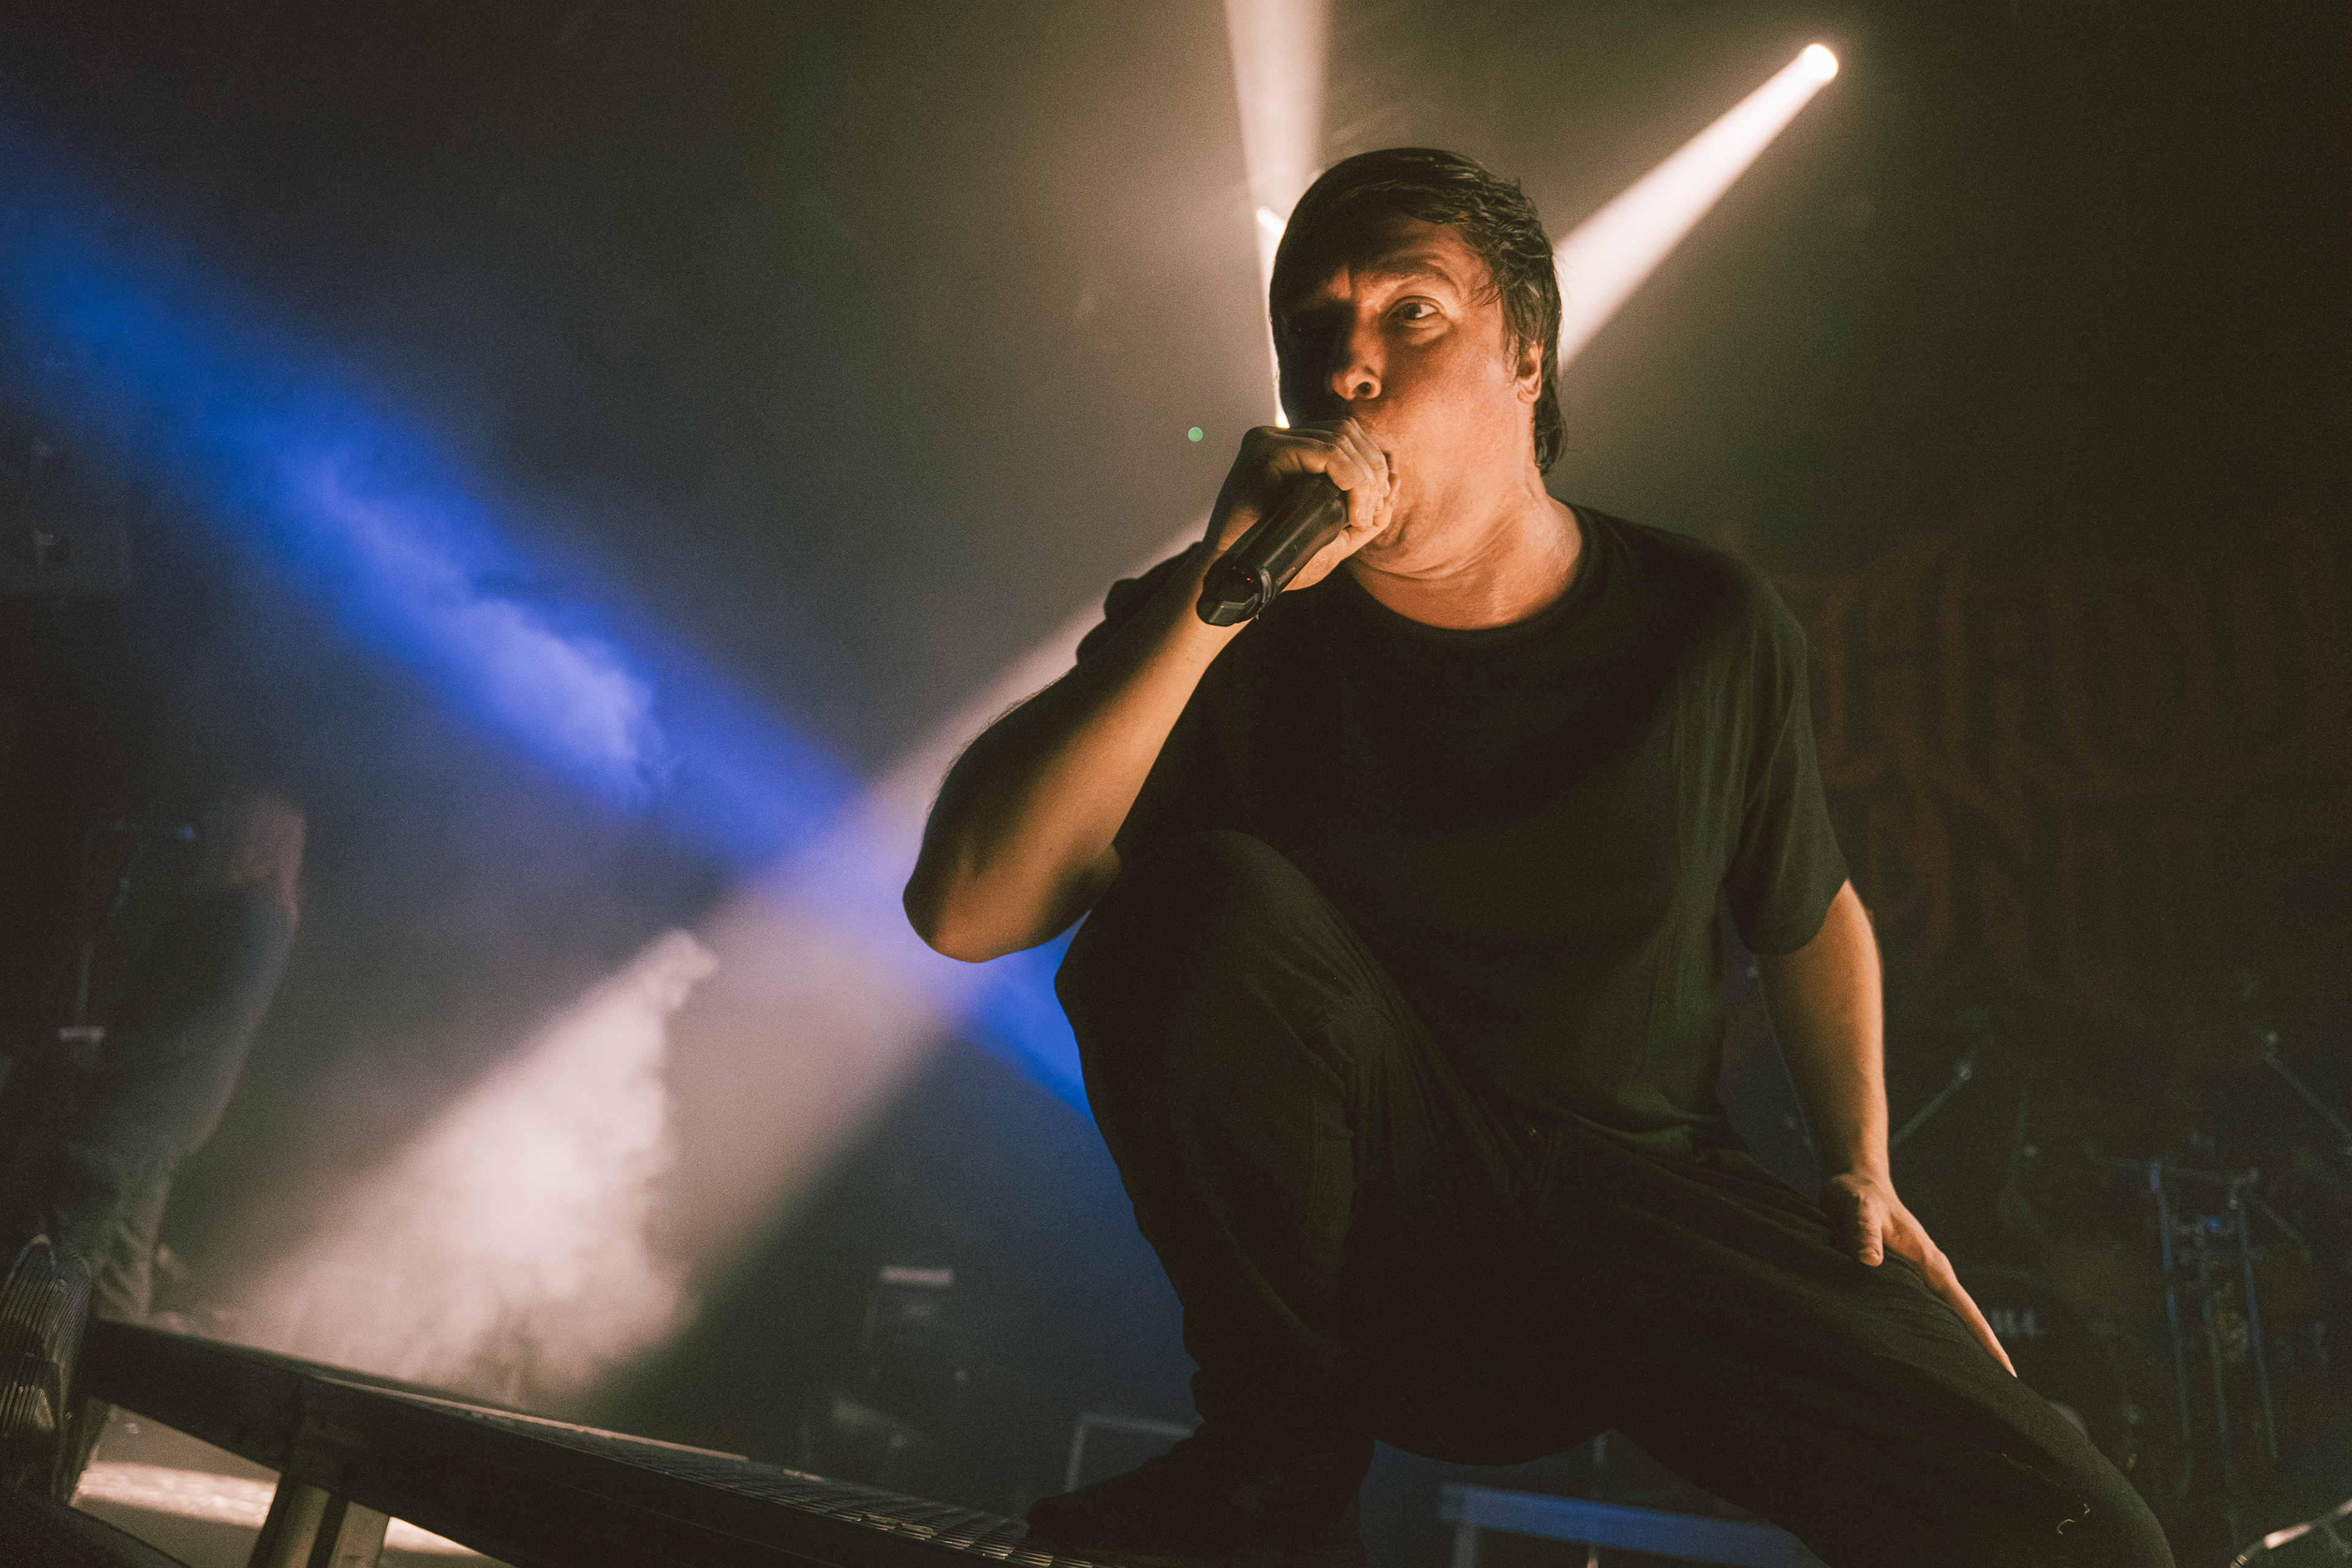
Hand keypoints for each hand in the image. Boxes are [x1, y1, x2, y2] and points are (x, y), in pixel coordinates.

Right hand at [1206, 419, 1394, 594]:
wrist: (1239, 578)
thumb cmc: (1280, 561)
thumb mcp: (1336, 537)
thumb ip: (1366, 511)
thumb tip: (1396, 479)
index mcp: (1295, 452)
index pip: (1348, 437)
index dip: (1373, 465)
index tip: (1377, 507)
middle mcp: (1281, 438)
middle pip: (1348, 432)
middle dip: (1373, 471)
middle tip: (1370, 514)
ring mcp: (1270, 440)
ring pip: (1341, 440)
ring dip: (1364, 479)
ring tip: (1360, 516)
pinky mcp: (1264, 450)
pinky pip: (1325, 453)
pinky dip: (1350, 479)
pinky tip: (1351, 511)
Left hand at [1820, 1170, 2016, 1376]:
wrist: (1855, 1182)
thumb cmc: (1856, 1196)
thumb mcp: (1856, 1211)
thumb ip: (1862, 1233)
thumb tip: (1868, 1261)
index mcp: (1930, 1264)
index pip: (1965, 1311)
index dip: (1986, 1342)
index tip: (2008, 1375)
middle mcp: (1930, 1273)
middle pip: (1963, 1322)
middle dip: (1981, 1357)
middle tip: (1997, 1399)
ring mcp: (1919, 1277)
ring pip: (1944, 1320)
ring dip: (1957, 1349)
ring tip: (1967, 1389)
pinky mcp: (1902, 1279)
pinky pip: (1923, 1313)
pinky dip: (1931, 1335)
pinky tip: (1926, 1357)